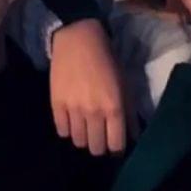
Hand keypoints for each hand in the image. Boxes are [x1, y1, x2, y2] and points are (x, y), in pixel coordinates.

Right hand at [50, 19, 132, 154]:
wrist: (78, 39)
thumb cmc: (107, 61)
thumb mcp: (125, 84)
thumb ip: (130, 113)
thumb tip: (134, 136)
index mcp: (114, 107)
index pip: (116, 145)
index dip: (117, 150)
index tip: (116, 147)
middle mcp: (94, 112)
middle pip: (96, 148)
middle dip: (100, 147)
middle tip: (101, 138)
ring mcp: (73, 109)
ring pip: (78, 142)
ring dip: (84, 139)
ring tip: (86, 129)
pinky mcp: (56, 105)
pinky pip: (62, 131)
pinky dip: (68, 130)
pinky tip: (73, 121)